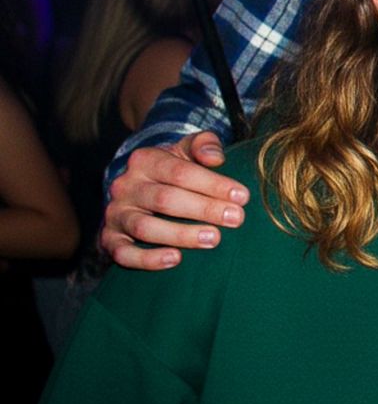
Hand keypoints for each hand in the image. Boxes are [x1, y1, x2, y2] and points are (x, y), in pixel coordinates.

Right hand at [101, 131, 247, 269]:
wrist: (139, 188)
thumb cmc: (174, 169)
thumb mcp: (187, 149)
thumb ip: (204, 144)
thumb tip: (215, 157)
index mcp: (145, 160)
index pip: (180, 172)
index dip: (213, 184)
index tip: (242, 197)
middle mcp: (126, 186)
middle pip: (165, 199)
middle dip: (204, 209)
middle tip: (236, 219)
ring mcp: (115, 213)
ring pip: (145, 227)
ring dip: (181, 235)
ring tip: (214, 239)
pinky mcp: (109, 239)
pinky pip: (123, 253)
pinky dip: (147, 259)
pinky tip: (175, 259)